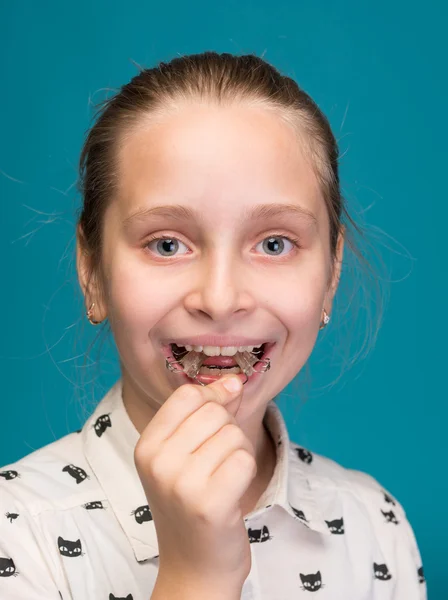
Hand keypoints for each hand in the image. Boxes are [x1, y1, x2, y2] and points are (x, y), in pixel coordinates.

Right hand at [134, 375, 255, 593]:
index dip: (214, 395)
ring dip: (239, 452)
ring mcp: (181, 484)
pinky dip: (246, 471)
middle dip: (228, 428)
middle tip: (219, 459)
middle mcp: (158, 462)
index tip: (224, 408)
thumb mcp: (183, 455)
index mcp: (146, 446)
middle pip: (214, 411)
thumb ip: (206, 414)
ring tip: (223, 478)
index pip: (187, 394)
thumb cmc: (191, 505)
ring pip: (233, 434)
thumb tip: (233, 381)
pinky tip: (232, 491)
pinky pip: (244, 459)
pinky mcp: (209, 503)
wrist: (193, 566)